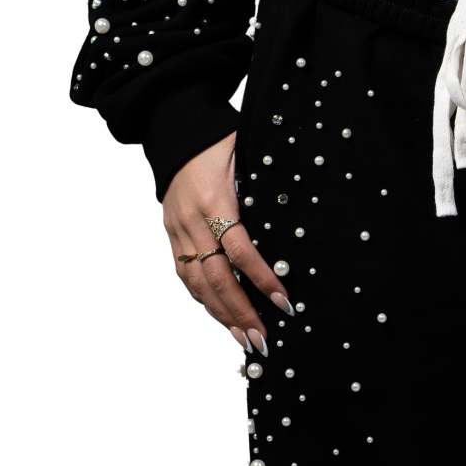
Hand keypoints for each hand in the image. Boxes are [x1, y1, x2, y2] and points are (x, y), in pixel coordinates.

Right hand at [162, 134, 292, 354]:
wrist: (172, 126)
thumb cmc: (216, 139)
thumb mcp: (246, 155)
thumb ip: (264, 189)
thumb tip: (294, 221)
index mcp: (215, 200)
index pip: (240, 251)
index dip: (262, 280)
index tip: (284, 303)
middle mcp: (193, 220)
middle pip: (216, 278)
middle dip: (241, 312)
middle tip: (262, 339)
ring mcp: (178, 229)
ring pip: (197, 283)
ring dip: (222, 315)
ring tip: (244, 339)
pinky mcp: (171, 233)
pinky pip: (185, 273)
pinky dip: (203, 298)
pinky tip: (221, 316)